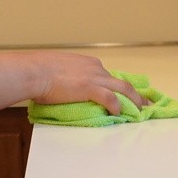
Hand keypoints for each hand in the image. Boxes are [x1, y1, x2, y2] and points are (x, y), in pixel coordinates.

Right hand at [28, 52, 146, 114]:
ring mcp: (94, 77)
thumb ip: (69, 78)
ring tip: (140, 112)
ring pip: (123, 89)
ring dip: (134, 101)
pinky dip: (117, 106)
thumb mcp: (59, 69)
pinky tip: (119, 114)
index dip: (118, 88)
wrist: (33, 71)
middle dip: (135, 94)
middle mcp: (95, 68)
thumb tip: (66, 88)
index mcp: (89, 63)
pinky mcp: (89, 88)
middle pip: (122, 82)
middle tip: (144, 104)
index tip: (124, 95)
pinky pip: (110, 98)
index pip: (109, 76)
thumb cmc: (39, 71)